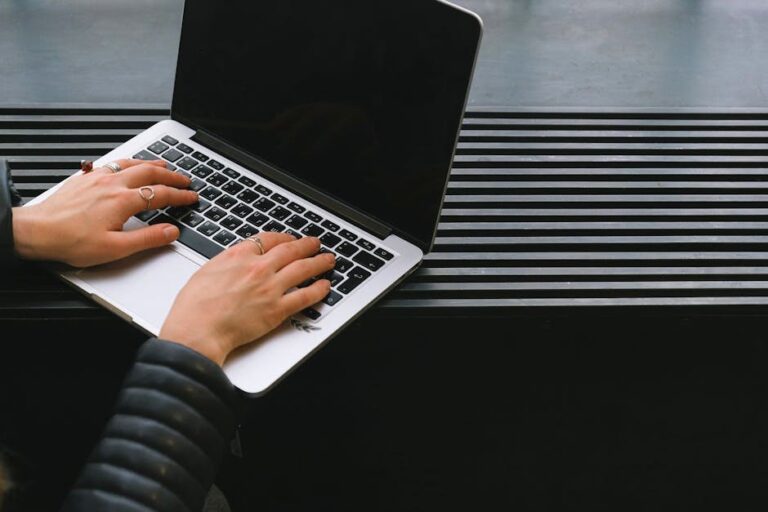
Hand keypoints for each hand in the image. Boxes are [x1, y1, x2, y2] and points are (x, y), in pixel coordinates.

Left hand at [12, 159, 197, 266]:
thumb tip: (171, 232)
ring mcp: (98, 178)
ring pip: (132, 163)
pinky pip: (114, 163)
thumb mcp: (115, 249)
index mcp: (123, 201)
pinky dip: (130, 161)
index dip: (181, 196)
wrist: (37, 231)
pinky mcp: (85, 178)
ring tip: (165, 164)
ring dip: (152, 163)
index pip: (161, 195)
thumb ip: (147, 239)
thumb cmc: (71, 241)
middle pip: (150, 173)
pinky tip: (129, 165)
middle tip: (185, 180)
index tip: (192, 197)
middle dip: (172, 176)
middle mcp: (112, 184)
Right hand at [159, 233, 334, 365]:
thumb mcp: (207, 271)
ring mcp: (270, 288)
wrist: (198, 329)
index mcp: (239, 255)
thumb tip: (236, 261)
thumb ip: (227, 263)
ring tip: (328, 260)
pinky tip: (325, 286)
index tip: (290, 239)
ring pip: (303, 269)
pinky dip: (319, 290)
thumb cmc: (195, 306)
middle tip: (316, 244)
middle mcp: (258, 268)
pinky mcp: (277, 310)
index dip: (285, 238)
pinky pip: (305, 296)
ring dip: (319, 262)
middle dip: (307, 245)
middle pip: (291, 250)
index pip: (269, 239)